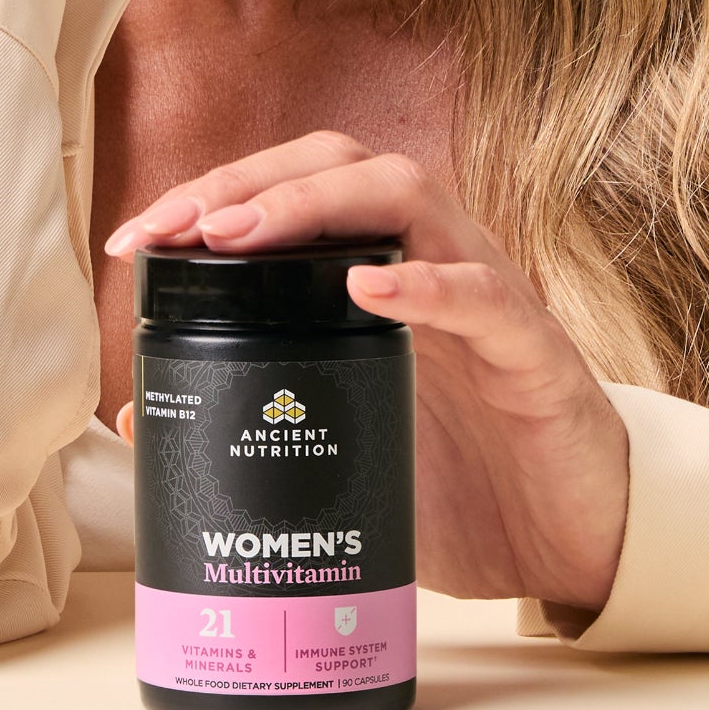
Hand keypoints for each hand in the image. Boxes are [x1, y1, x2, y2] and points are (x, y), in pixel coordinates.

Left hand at [104, 131, 628, 615]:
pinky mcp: (534, 350)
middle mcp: (430, 259)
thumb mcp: (340, 445)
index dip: (213, 195)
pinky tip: (368, 289)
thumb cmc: (459, 482)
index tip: (137, 238)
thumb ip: (255, 418)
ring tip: (240, 235)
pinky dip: (425, 284)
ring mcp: (485, 295)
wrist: (571, 545)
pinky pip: (484, 294)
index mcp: (379, 274)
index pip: (294, 189)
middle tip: (177, 227)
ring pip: (407, 195)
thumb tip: (139, 414)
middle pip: (343, 163)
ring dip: (315, 203)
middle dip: (249, 181)